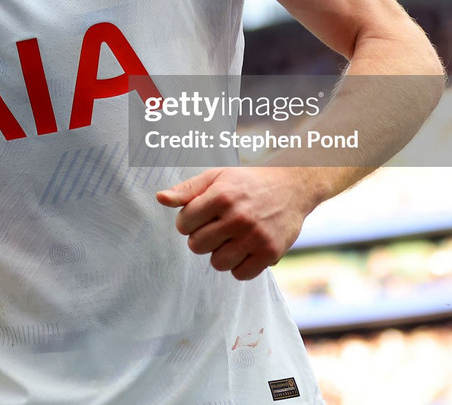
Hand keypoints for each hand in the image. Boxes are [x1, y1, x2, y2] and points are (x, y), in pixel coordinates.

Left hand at [156, 168, 314, 280]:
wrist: (292, 185)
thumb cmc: (247, 182)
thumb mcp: (215, 177)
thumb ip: (186, 190)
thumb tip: (160, 198)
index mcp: (221, 196)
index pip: (183, 224)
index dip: (189, 221)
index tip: (202, 214)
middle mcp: (238, 217)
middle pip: (197, 246)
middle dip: (203, 237)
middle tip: (218, 226)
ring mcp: (255, 237)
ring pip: (217, 263)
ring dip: (220, 253)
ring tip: (231, 237)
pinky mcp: (270, 253)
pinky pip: (240, 274)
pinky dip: (239, 266)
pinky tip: (244, 249)